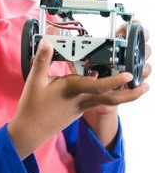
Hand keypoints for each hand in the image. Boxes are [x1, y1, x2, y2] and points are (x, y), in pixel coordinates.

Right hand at [8, 38, 146, 159]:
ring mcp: (81, 107)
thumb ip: (43, 60)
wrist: (30, 130)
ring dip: (121, 93)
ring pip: (105, 99)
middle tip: (146, 87)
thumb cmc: (32, 107)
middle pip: (111, 99)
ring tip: (133, 85)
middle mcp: (81, 100)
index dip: (114, 81)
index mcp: (72, 91)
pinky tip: (102, 84)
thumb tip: (47, 42)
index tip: (128, 74)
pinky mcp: (78, 110)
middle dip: (130, 94)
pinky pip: (96, 100)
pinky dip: (104, 92)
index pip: (97, 86)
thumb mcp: (35, 80)